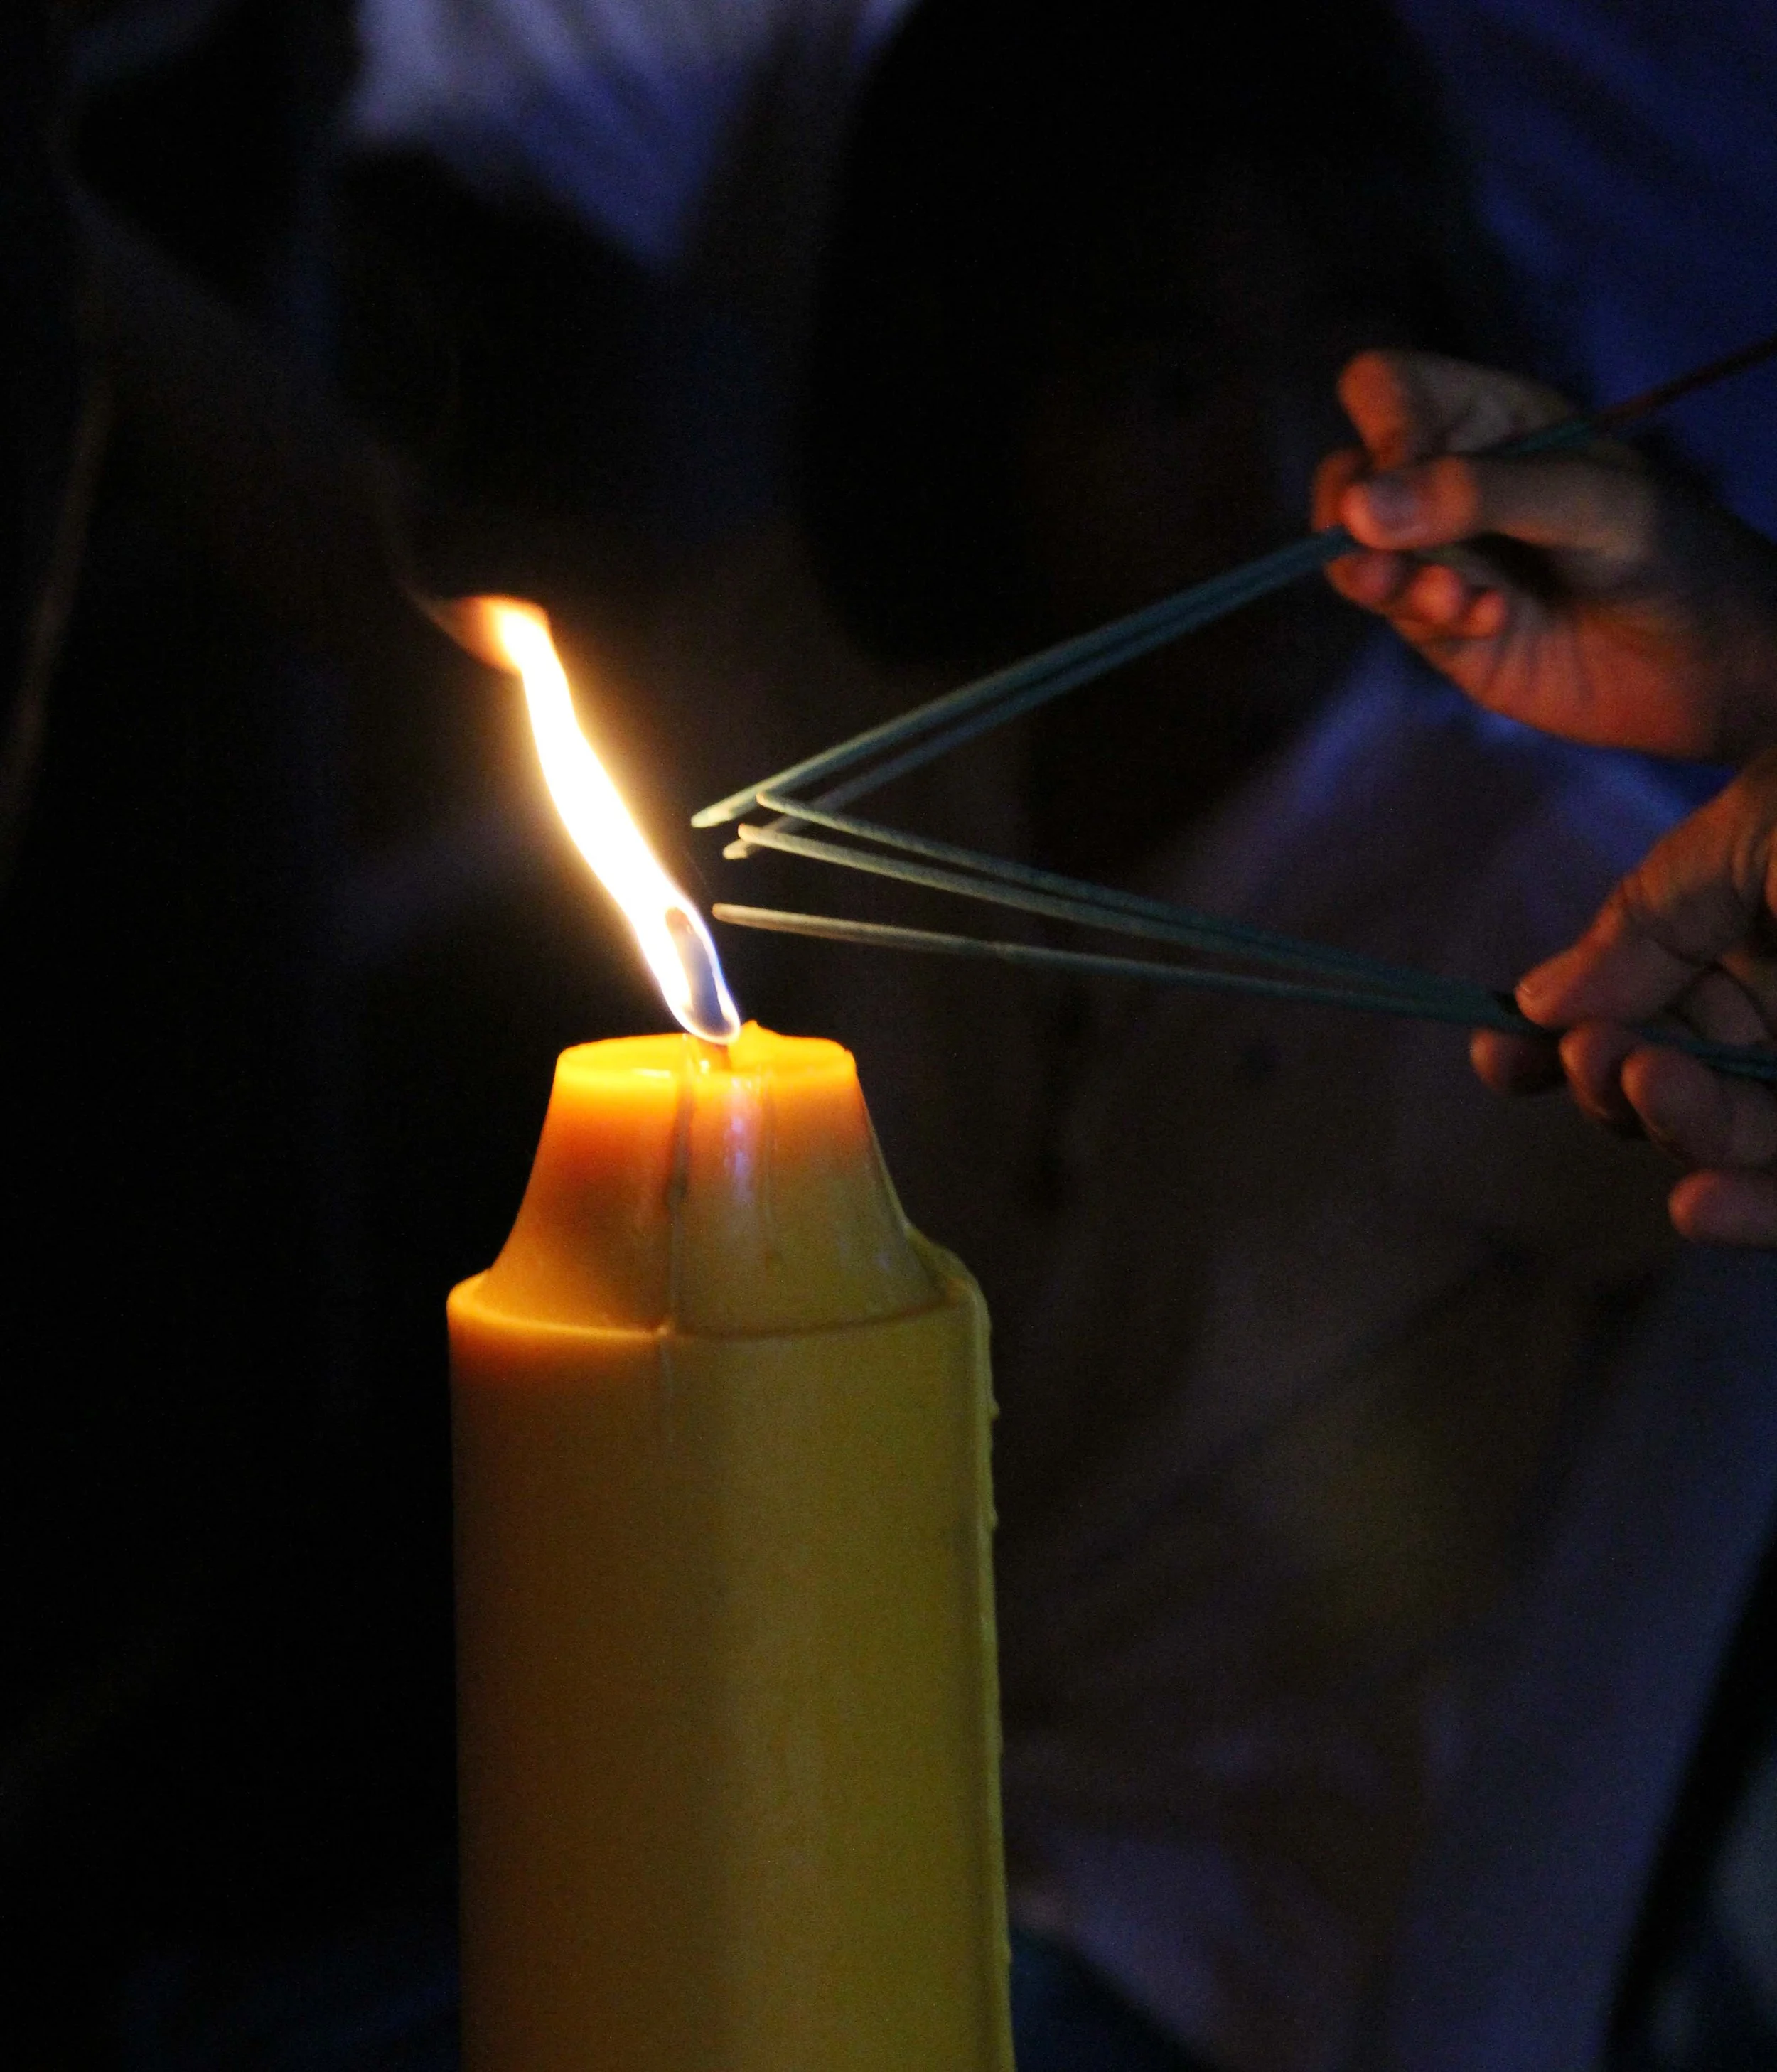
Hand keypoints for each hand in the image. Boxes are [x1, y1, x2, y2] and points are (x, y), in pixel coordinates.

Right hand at [1312, 350, 1776, 762]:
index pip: (1387, 388)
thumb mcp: (1587, 502)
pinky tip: (1492, 622)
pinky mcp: (1439, 627)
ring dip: (1389, 577)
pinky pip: (1394, 611)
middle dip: (1356, 516)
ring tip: (1453, 599)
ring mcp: (1441, 556)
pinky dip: (1430, 616)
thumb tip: (1354, 510)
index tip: (1402, 470)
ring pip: (1354, 552)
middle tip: (1391, 554)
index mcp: (1491, 419)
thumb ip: (1476, 494)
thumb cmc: (1667, 553)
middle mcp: (1452, 482)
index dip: (1379, 424)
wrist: (1710, 665)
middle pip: (1348, 474)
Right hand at [1471, 749, 1776, 1243]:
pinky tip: (1698, 1206)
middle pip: (1682, 1084)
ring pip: (1748, 1142)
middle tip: (1598, 1057)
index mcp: (1761, 937)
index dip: (1562, 1037)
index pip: (1641, 1007)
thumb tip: (1536, 999)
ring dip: (1684, 1132)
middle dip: (1619, 1080)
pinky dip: (1758, 1210)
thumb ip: (1646, 922)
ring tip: (1645, 1090)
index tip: (1496, 1057)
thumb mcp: (1753, 833)